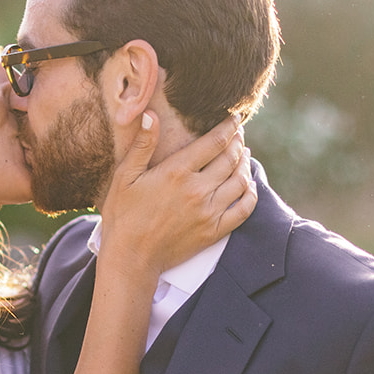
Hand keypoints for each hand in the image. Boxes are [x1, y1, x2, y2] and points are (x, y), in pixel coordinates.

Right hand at [98, 113, 256, 277]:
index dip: (229, 127)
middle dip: (238, 142)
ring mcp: (208, 212)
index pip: (214, 142)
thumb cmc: (123, 216)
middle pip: (230, 158)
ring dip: (245, 165)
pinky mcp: (214, 232)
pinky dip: (251, 195)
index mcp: (177, 172)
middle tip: (239, 135)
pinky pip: (243, 210)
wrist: (131, 258)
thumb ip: (142, 145)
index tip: (234, 119)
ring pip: (240, 181)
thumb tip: (151, 115)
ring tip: (244, 156)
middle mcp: (197, 190)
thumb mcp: (124, 176)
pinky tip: (249, 186)